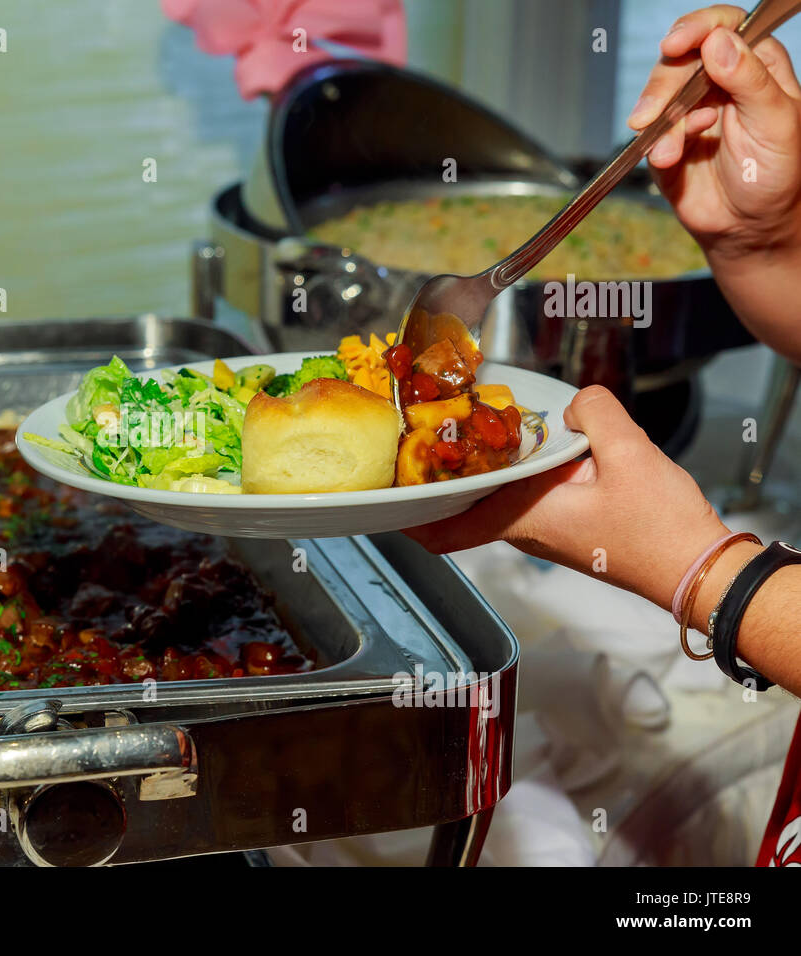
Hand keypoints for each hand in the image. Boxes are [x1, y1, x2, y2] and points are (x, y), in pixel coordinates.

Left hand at [404, 387, 729, 612]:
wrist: (699, 571)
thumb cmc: (661, 530)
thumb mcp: (629, 453)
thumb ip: (595, 414)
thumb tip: (576, 402)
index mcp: (526, 518)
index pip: (452, 528)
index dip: (415, 518)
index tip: (388, 503)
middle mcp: (528, 532)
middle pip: (469, 507)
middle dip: (445, 480)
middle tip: (424, 446)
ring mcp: (547, 534)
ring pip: (498, 502)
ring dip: (482, 476)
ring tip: (468, 437)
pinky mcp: (569, 530)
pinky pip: (528, 501)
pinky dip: (517, 478)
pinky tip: (529, 450)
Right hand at [628, 5, 800, 257]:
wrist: (749, 227)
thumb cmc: (776, 174)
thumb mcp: (775, 122)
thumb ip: (750, 80)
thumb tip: (719, 41)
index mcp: (755, 66)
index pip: (723, 28)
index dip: (698, 28)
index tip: (677, 44)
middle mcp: (719, 82)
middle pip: (680, 59)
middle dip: (663, 84)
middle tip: (654, 111)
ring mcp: (689, 110)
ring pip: (658, 94)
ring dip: (657, 121)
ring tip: (670, 152)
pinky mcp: (666, 139)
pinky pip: (650, 132)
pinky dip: (655, 145)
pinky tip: (669, 159)